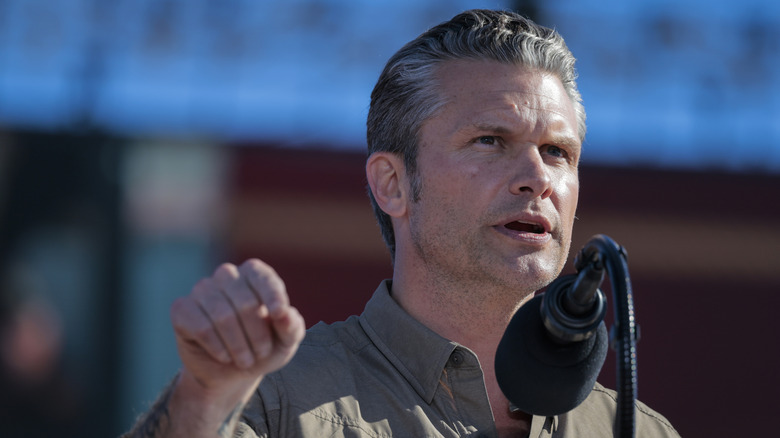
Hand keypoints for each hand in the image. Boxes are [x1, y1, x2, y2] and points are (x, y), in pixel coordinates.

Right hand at [170, 259, 305, 399]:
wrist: (230, 372)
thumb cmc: (262, 349)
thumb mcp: (285, 342)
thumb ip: (291, 326)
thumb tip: (285, 313)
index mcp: (254, 274)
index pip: (263, 277)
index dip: (272, 295)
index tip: (278, 314)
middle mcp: (227, 275)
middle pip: (245, 302)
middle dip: (257, 335)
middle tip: (260, 354)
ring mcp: (202, 289)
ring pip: (223, 316)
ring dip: (238, 346)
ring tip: (244, 360)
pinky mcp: (181, 308)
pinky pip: (201, 327)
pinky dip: (217, 347)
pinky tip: (223, 356)